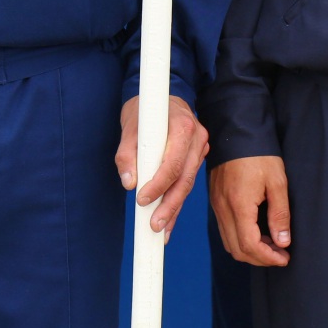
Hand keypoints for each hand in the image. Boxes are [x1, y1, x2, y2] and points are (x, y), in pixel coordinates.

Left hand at [116, 96, 209, 235]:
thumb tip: (129, 182)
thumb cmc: (144, 109)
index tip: (142, 200)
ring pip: (188, 183)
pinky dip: (177, 200)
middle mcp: (197, 137)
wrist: (160, 97)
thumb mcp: (130, 126)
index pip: (174, 162)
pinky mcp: (197, 156)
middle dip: (169, 205)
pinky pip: (187, 181)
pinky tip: (169, 220)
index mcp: (183, 126)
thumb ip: (127, 154)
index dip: (159, 184)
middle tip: (155, 226)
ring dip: (174, 208)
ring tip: (161, 230)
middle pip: (185, 178)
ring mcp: (200, 147)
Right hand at [209, 156, 291, 266]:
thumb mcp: (277, 182)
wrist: (237, 133)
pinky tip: (257, 232)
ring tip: (271, 244)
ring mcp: (217, 206)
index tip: (284, 258)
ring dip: (250, 250)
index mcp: (239, 205)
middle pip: (237, 250)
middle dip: (260, 259)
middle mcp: (223, 209)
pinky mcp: (216, 201)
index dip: (268, 258)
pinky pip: (225, 231)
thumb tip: (283, 241)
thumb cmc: (259, 154)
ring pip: (229, 243)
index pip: (250, 245)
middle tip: (280, 255)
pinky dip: (241, 239)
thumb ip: (280, 214)